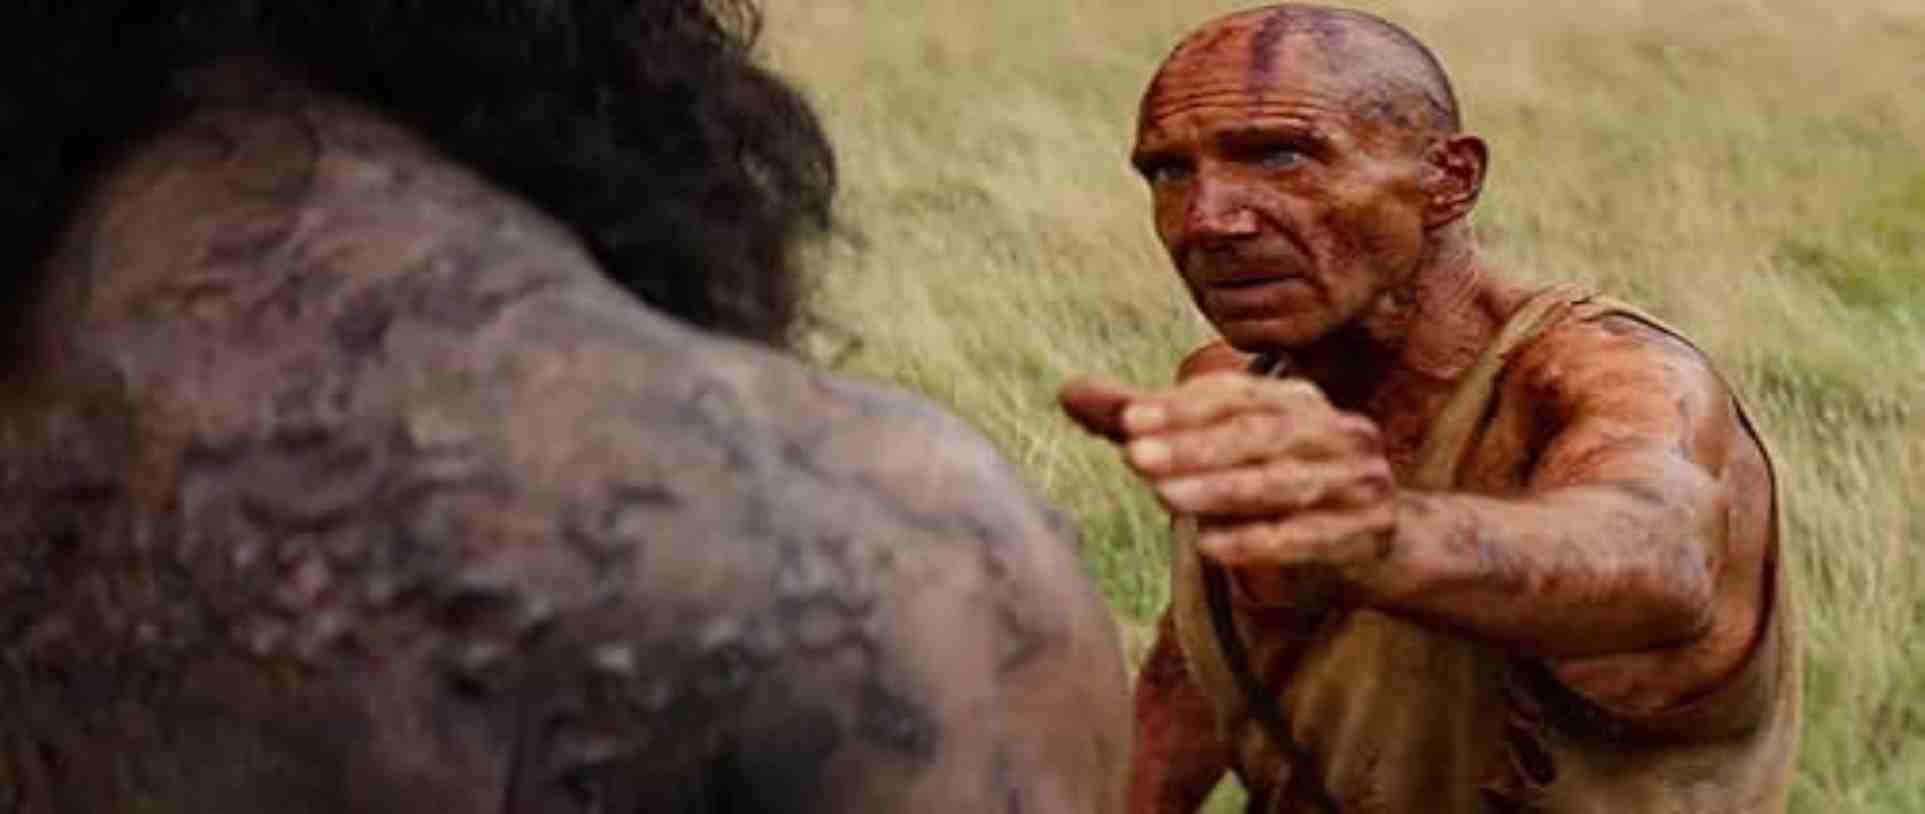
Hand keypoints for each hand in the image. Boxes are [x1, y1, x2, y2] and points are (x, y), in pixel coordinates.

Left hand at [1061, 371, 1398, 598]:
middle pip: (1258, 435)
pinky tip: (1211, 546)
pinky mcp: (1365, 534)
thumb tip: (1068, 391)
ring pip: (1282, 484)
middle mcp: (1333, 432)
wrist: (1385, 546)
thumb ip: (1150, 424)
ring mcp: (1356, 483)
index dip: (1182, 406)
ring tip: (1164, 496)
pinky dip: (1259, 542)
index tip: (1127, 420)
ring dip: (1221, 489)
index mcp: (1296, 402)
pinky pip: (1308, 538)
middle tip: (1134, 457)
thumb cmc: (1285, 491)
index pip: (1236, 396)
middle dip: (1194, 446)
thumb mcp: (1224, 453)